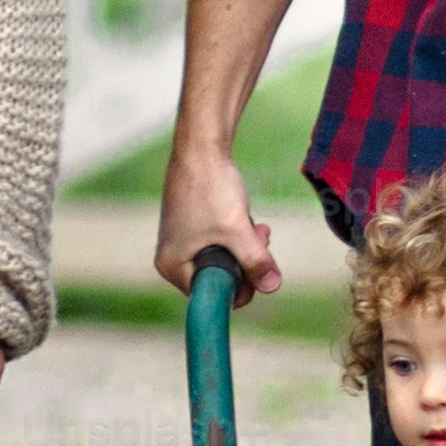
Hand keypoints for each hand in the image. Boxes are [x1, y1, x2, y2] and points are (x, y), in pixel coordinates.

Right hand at [156, 146, 280, 298]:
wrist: (200, 148)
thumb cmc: (210, 188)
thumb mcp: (237, 230)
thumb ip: (256, 261)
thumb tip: (273, 286)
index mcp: (172, 267)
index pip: (212, 296)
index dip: (241, 286)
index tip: (259, 264)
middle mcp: (172, 260)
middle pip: (220, 280)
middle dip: (246, 263)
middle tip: (262, 239)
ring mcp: (181, 243)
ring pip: (224, 260)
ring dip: (246, 248)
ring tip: (257, 227)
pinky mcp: (192, 229)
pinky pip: (220, 245)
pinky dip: (237, 236)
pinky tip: (246, 220)